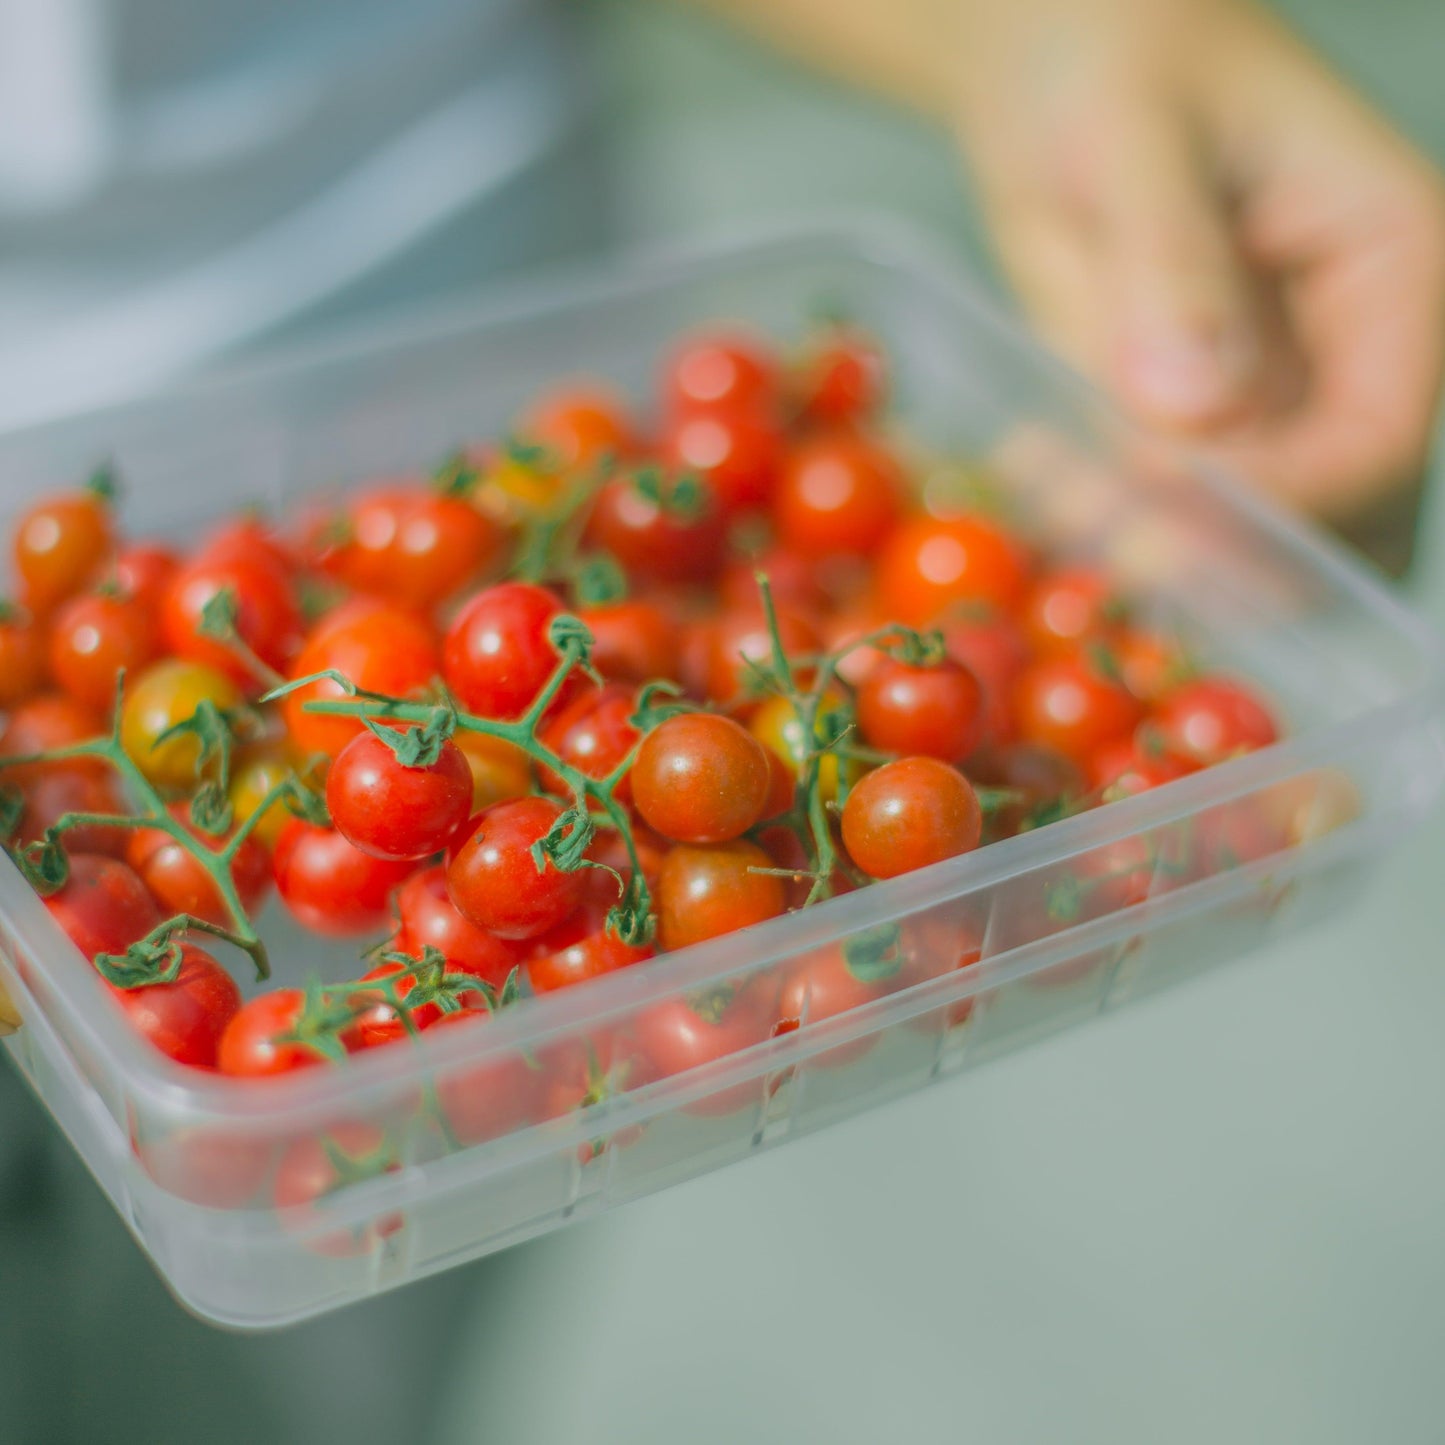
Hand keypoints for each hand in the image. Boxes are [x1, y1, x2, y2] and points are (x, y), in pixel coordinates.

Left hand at [954, 0, 1444, 565]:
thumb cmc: (1116, 58)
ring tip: (1049, 487)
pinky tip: (1033, 464)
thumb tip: (1193, 410)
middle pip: (1336, 513)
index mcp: (1394, 265)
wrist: (1058, 64)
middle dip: (1228, 552)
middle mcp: (1349, 347)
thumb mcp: (1137, 138)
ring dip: (1156, 542)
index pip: (1380, 436)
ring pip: (1252, 529)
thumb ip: (1170, 263)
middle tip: (1105, 541)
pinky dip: (1107, 509)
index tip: (1162, 504)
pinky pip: (1169, 499)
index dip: (1285, 499)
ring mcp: (1272, 392)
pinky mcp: (1190, 415)